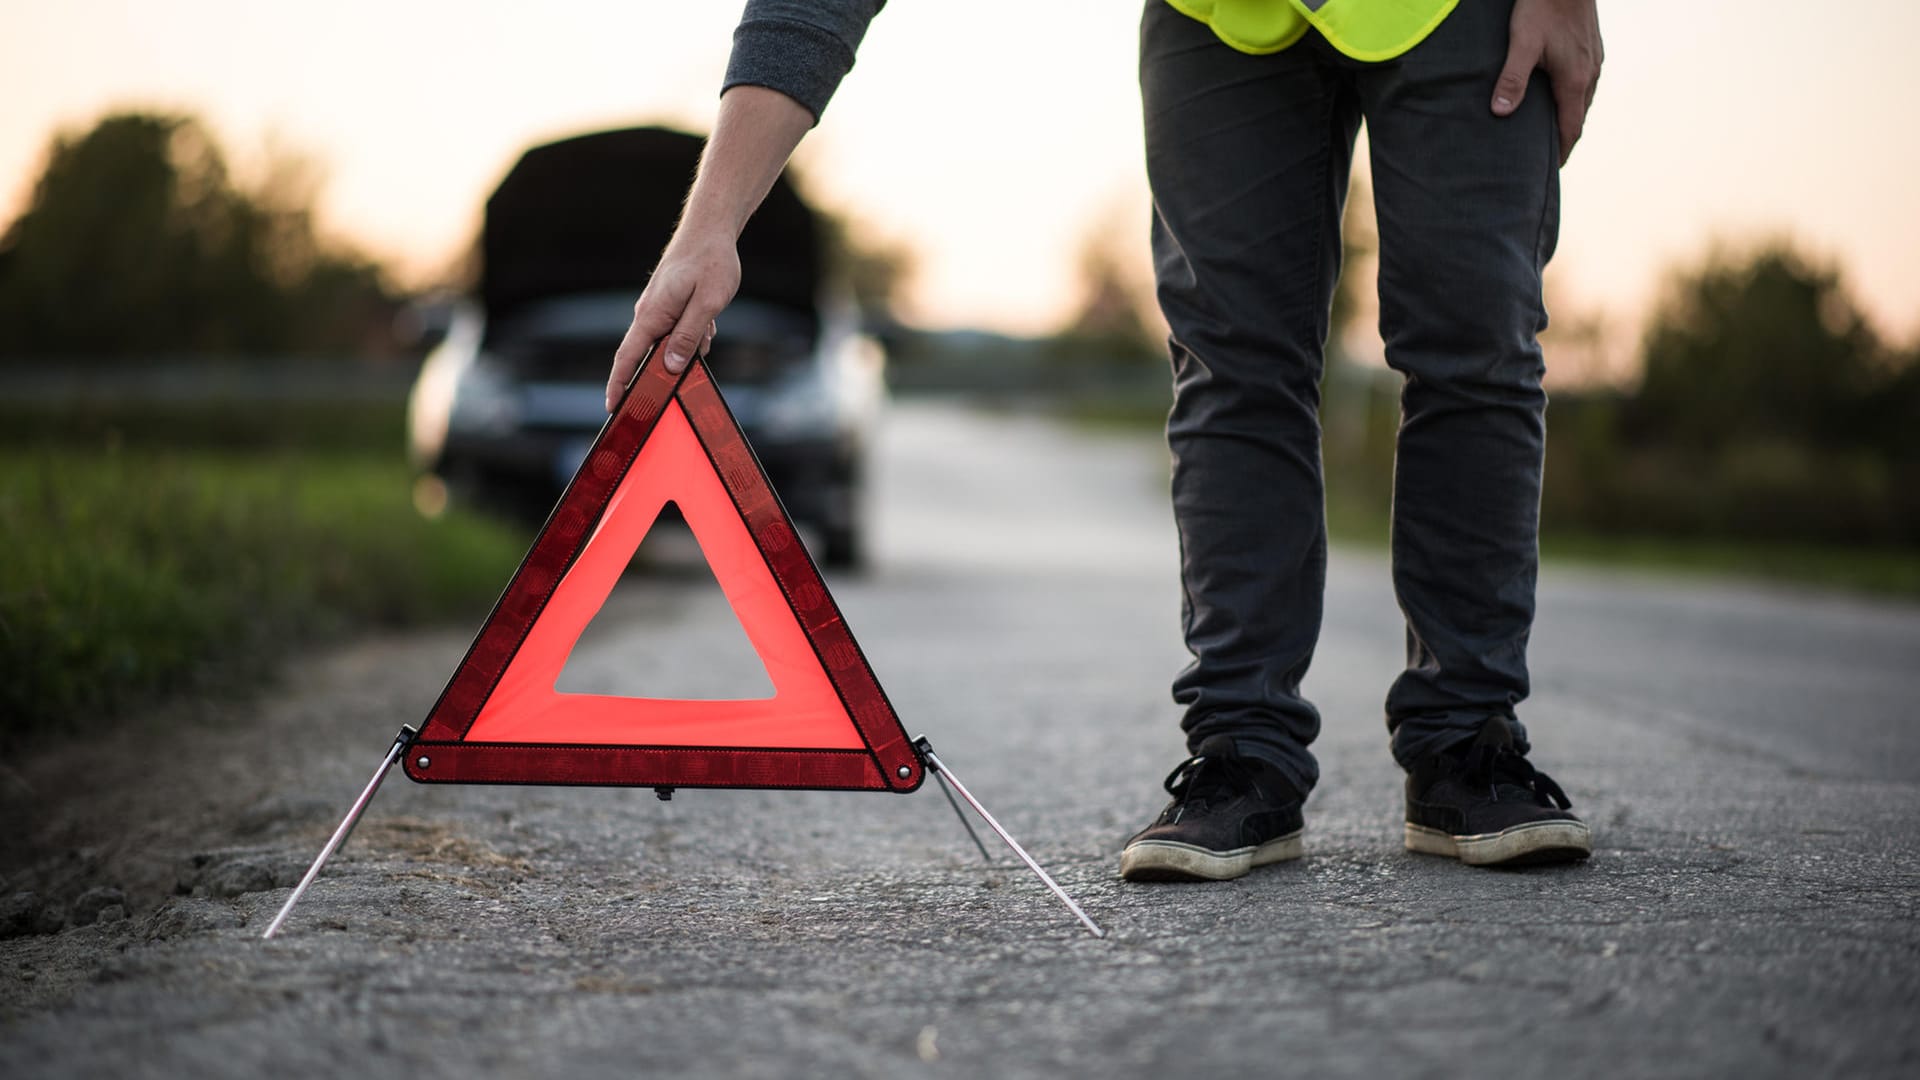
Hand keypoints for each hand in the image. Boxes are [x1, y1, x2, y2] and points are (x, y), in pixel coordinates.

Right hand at [605, 228, 738, 410]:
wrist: (711, 229)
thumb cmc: (711, 262)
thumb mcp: (706, 304)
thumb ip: (687, 336)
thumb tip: (669, 367)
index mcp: (652, 315)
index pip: (628, 358)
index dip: (619, 385)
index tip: (612, 408)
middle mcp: (649, 313)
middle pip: (648, 355)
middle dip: (665, 370)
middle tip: (679, 378)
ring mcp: (658, 309)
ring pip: (671, 342)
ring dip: (690, 343)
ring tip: (709, 323)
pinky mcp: (669, 305)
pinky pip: (680, 329)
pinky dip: (695, 330)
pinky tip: (710, 319)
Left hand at [1491, 0, 1602, 165]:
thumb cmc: (1542, 6)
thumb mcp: (1522, 43)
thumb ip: (1512, 79)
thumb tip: (1500, 113)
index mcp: (1574, 80)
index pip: (1570, 129)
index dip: (1561, 152)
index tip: (1551, 170)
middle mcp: (1590, 73)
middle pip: (1578, 117)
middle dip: (1564, 138)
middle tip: (1547, 158)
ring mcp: (1594, 60)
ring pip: (1583, 99)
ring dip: (1569, 117)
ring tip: (1551, 132)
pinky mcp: (1593, 47)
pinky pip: (1585, 82)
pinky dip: (1573, 98)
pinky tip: (1558, 96)